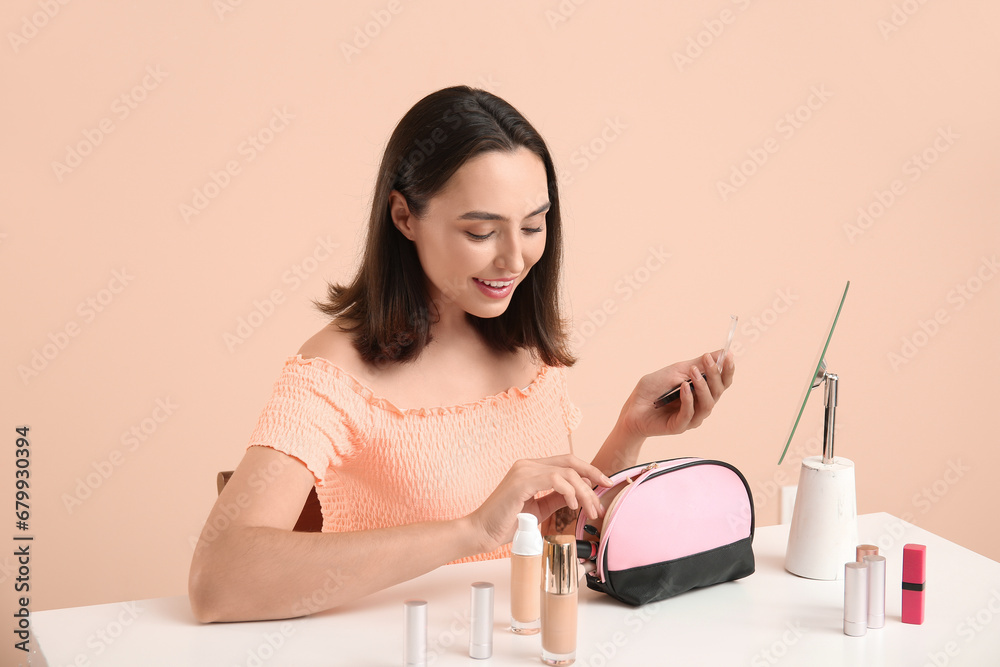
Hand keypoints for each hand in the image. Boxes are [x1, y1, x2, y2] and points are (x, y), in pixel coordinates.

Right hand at [468, 455, 613, 553]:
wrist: (481, 532)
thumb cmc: (506, 522)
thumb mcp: (538, 509)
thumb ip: (556, 499)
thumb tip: (577, 494)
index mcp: (531, 468)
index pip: (567, 462)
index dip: (588, 470)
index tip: (604, 484)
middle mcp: (528, 464)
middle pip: (570, 462)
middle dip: (592, 476)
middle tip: (604, 495)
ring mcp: (524, 471)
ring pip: (566, 472)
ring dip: (583, 491)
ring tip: (589, 509)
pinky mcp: (521, 481)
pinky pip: (554, 479)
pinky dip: (568, 491)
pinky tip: (573, 505)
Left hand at [617, 350, 734, 439]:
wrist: (632, 408)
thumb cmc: (653, 389)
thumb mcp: (675, 371)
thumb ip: (697, 364)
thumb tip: (721, 352)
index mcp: (702, 392)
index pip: (722, 383)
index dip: (727, 370)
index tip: (727, 355)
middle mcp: (700, 406)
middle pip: (718, 392)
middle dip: (714, 374)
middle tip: (707, 359)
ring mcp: (691, 418)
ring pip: (707, 404)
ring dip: (702, 386)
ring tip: (692, 372)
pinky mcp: (679, 427)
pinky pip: (689, 413)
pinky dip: (688, 399)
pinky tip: (683, 387)